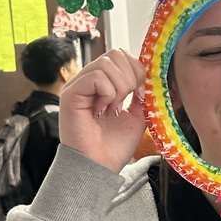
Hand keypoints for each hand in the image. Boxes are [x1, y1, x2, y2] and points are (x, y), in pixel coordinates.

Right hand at [59, 49, 146, 172]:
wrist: (100, 166)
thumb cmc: (113, 146)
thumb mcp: (137, 116)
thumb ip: (142, 95)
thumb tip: (150, 78)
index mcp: (102, 84)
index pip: (121, 56)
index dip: (137, 70)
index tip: (139, 94)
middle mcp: (88, 81)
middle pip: (116, 54)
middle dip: (130, 77)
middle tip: (125, 102)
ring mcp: (78, 85)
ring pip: (107, 63)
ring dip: (119, 88)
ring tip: (113, 108)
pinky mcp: (71, 93)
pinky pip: (97, 76)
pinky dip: (108, 93)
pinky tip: (102, 110)